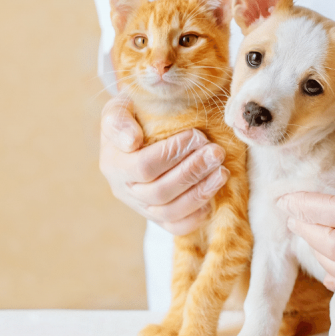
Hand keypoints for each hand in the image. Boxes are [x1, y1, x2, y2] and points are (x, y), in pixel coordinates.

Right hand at [99, 93, 229, 235]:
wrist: (139, 132)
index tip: (197, 136)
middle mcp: (125, 191)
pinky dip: (196, 215)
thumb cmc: (133, 116)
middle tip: (216, 153)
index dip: (172, 153)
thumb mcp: (120, 108)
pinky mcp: (158, 218)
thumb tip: (132, 141)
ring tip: (221, 172)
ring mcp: (142, 207)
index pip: (144, 167)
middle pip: (160, 192)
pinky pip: (177, 227)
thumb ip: (119, 121)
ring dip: (200, 192)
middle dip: (192, 172)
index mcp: (113, 164)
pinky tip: (213, 196)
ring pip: (170, 212)